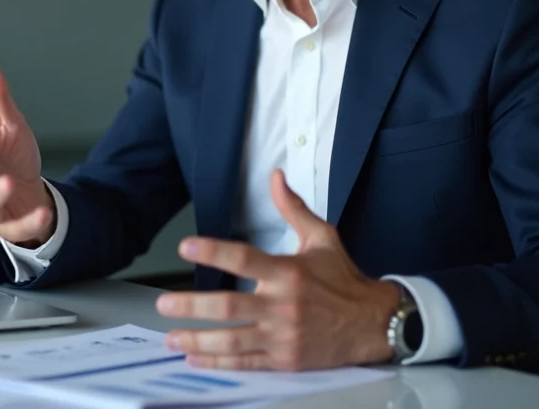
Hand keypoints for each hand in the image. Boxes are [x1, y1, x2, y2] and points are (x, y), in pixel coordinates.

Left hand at [155, 169, 397, 369]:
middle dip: (192, 306)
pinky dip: (219, 362)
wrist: (374, 322)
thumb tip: (275, 177)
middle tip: (164, 304)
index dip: (213, 252)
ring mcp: (283, 336)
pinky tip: (196, 357)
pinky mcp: (286, 359)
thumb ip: (293, 208)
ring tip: (171, 337)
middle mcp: (283, 305)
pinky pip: (247, 362)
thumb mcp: (321, 237)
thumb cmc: (344, 278)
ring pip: (233, 340)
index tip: (186, 246)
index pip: (244, 259)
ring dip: (198, 339)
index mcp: (288, 273)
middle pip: (229, 307)